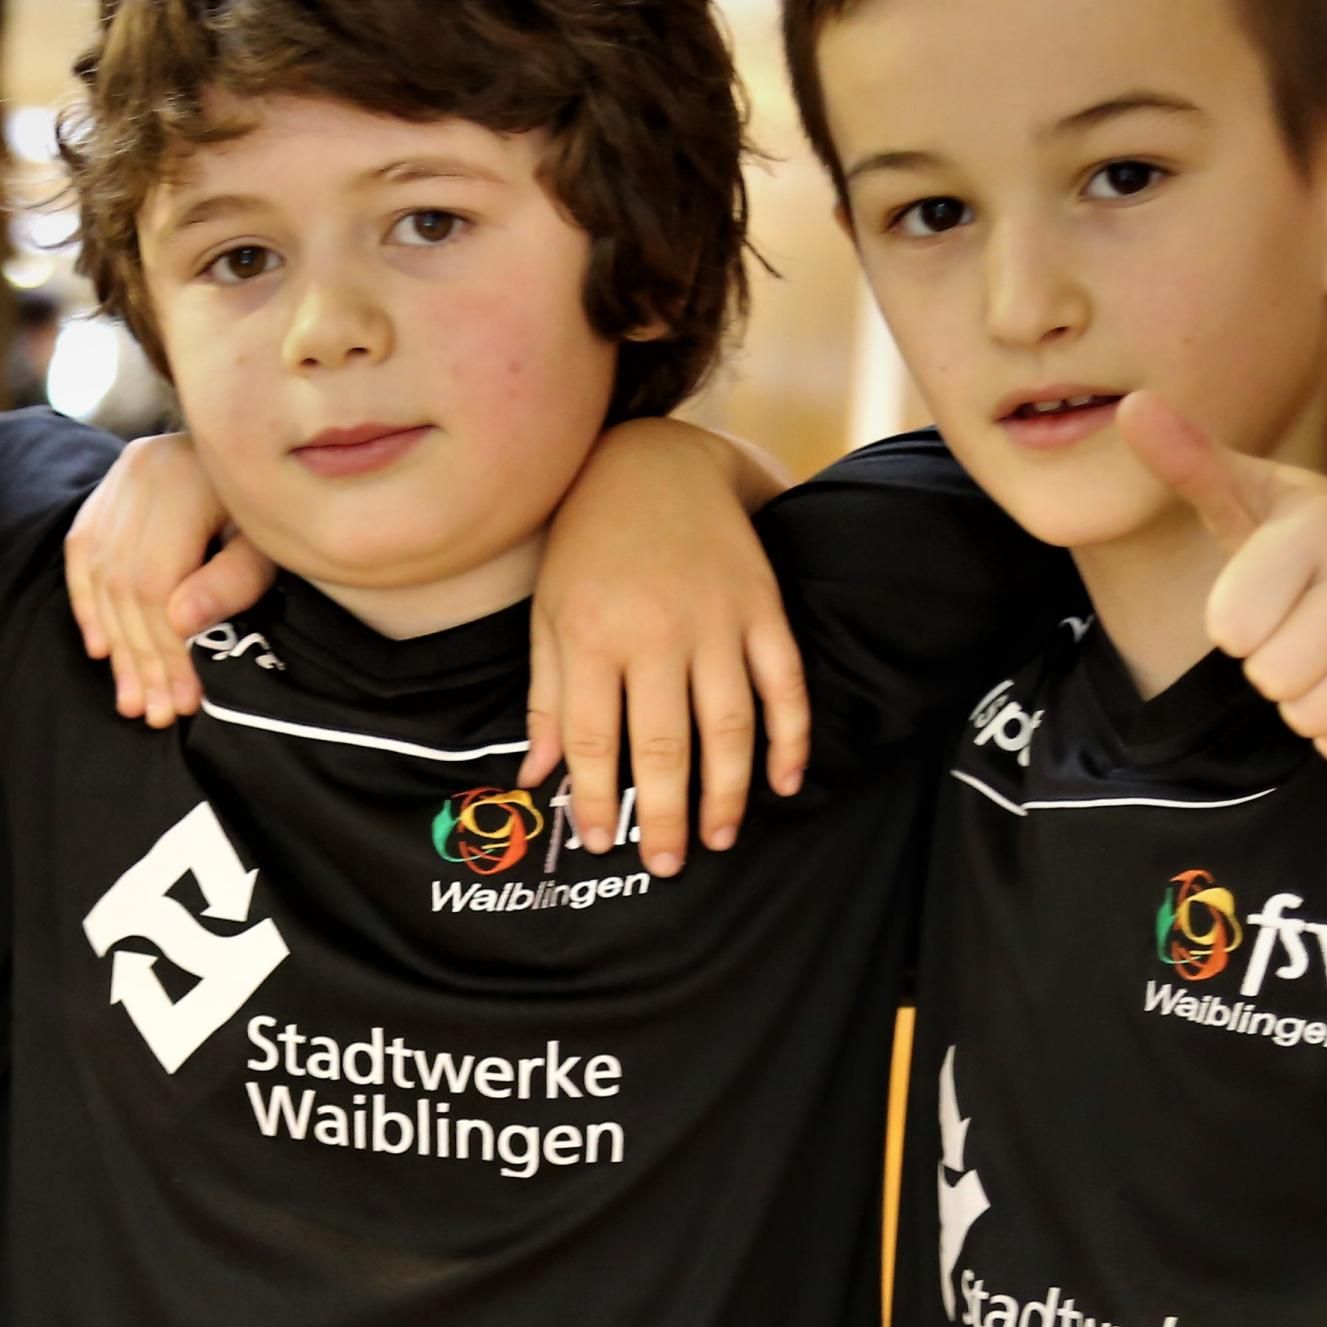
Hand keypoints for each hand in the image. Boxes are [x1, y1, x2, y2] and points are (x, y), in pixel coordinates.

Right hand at [61, 434, 272, 725]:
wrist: (265, 449)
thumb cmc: (277, 504)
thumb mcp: (269, 543)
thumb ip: (232, 582)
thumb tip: (179, 624)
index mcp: (184, 478)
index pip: (155, 582)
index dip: (165, 648)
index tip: (184, 701)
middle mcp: (139, 472)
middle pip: (123, 583)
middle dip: (140, 657)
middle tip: (156, 713)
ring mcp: (118, 479)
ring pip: (99, 575)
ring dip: (115, 644)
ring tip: (133, 699)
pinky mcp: (107, 491)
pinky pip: (82, 553)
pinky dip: (87, 604)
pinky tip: (101, 650)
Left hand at [521, 419, 808, 875]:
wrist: (653, 463)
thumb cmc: (585, 546)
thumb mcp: (548, 613)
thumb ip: (546, 696)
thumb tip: (536, 777)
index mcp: (591, 635)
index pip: (592, 739)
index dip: (597, 797)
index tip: (602, 841)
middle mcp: (654, 632)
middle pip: (662, 744)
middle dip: (666, 814)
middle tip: (668, 864)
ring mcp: (715, 620)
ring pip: (728, 725)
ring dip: (727, 791)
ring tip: (721, 838)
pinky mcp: (762, 607)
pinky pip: (784, 683)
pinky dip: (790, 736)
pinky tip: (783, 783)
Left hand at [1121, 391, 1326, 760]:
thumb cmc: (1310, 532)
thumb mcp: (1250, 492)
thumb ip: (1188, 459)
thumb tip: (1133, 408)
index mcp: (1321, 524)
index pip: (1232, 628)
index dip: (1235, 622)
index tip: (1264, 594)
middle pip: (1272, 677)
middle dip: (1271, 663)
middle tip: (1301, 625)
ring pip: (1313, 716)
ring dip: (1306, 698)